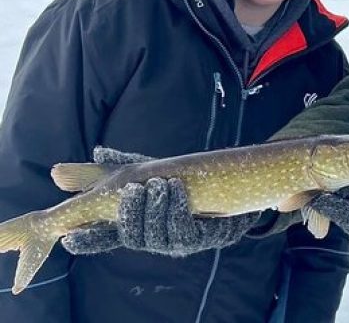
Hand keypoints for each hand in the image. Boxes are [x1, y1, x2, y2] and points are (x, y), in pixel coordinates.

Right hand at [62, 146, 259, 256]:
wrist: (233, 189)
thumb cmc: (187, 183)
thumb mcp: (155, 169)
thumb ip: (126, 163)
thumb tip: (98, 151)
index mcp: (136, 223)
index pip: (104, 238)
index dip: (88, 239)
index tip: (69, 236)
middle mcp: (151, 237)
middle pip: (129, 235)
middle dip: (128, 212)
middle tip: (132, 188)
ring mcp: (174, 243)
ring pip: (155, 235)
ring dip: (155, 208)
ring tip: (160, 183)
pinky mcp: (199, 240)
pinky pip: (182, 232)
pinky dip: (176, 209)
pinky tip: (176, 189)